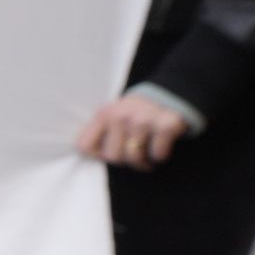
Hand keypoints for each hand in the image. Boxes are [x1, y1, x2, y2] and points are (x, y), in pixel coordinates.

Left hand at [77, 93, 193, 166]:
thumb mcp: (112, 116)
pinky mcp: (166, 124)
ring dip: (143, 161)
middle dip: (124, 160)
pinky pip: (158, 154)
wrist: (170, 93)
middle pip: (113, 157)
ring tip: (146, 154)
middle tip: (134, 155)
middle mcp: (121, 115)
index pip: (84, 146)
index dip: (97, 155)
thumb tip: (85, 156)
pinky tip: (160, 147)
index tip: (109, 152)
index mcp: (104, 114)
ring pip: (135, 158)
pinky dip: (160, 156)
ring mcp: (144, 119)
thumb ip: (98, 133)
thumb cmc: (136, 114)